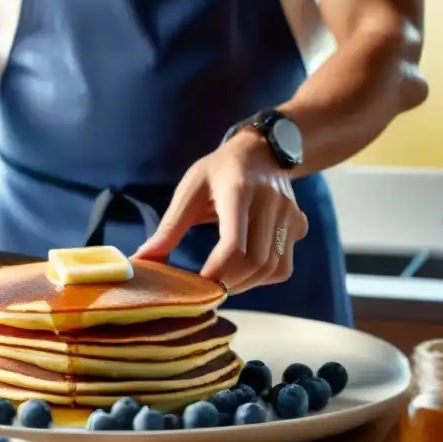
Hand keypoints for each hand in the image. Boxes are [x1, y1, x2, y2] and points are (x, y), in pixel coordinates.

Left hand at [134, 130, 309, 293]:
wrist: (263, 151)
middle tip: (206, 290)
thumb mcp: (190, 190)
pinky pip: (284, 266)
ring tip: (223, 283)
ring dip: (246, 285)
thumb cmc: (219, 171)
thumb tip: (143, 260)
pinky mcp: (298, 225)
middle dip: (229, 284)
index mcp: (238, 191)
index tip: (197, 284)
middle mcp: (270, 203)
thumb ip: (170, 227)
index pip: (233, 244)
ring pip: (272, 269)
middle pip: (255, 262)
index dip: (216, 272)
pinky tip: (245, 271)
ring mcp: (289, 215)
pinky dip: (263, 278)